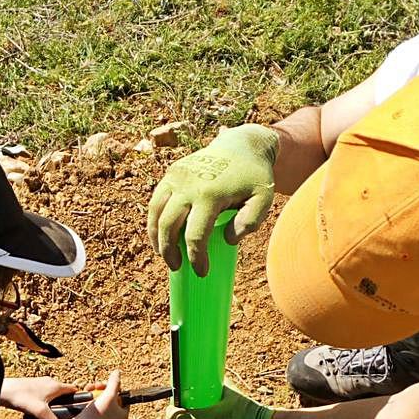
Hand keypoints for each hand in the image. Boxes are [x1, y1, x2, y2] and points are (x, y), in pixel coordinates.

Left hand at [0, 376, 77, 418]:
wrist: (2, 390)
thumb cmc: (21, 396)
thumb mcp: (39, 411)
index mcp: (55, 386)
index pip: (74, 390)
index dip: (78, 400)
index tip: (77, 411)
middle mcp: (49, 383)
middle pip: (63, 396)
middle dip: (63, 409)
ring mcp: (40, 386)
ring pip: (52, 399)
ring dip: (50, 410)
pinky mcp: (31, 390)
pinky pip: (42, 400)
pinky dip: (42, 408)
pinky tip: (35, 416)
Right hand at [55, 371, 128, 418]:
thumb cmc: (95, 416)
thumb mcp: (108, 396)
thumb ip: (114, 383)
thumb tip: (118, 372)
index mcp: (123, 414)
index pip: (123, 396)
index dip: (115, 387)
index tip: (106, 384)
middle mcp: (115, 418)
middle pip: (111, 396)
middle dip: (102, 388)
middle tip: (95, 385)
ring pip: (101, 399)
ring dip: (94, 391)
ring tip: (87, 389)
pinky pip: (94, 405)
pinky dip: (89, 399)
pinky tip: (84, 394)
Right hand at [147, 124, 278, 275]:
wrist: (241, 145)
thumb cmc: (254, 177)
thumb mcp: (263, 199)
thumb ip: (252, 221)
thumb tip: (228, 240)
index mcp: (210, 194)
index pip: (196, 235)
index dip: (196, 258)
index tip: (202, 272)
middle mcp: (188, 184)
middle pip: (169, 226)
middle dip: (169, 252)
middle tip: (178, 267)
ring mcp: (177, 177)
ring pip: (156, 213)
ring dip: (156, 238)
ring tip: (164, 255)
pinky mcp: (171, 173)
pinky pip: (156, 201)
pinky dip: (154, 221)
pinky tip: (160, 236)